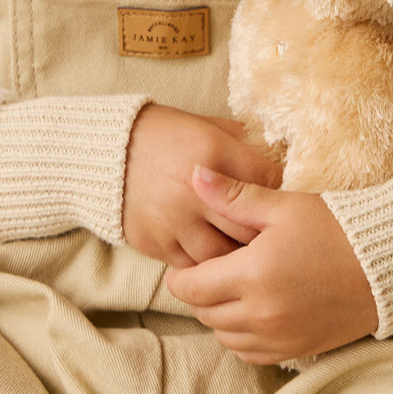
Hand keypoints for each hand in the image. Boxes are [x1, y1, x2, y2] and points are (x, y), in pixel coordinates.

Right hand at [123, 104, 281, 267]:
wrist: (107, 153)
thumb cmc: (165, 136)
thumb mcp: (206, 126)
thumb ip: (242, 142)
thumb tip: (280, 160)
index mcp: (212, 152)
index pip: (267, 182)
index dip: (282, 194)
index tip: (285, 201)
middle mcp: (194, 190)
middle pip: (250, 227)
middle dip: (266, 235)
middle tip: (276, 239)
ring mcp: (173, 220)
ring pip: (223, 256)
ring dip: (238, 257)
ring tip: (250, 256)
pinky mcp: (155, 242)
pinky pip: (193, 266)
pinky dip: (208, 266)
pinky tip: (218, 259)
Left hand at [166, 167, 378, 363]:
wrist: (388, 262)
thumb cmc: (336, 227)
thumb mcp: (283, 205)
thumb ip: (233, 196)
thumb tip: (195, 175)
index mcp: (252, 274)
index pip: (191, 288)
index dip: (182, 276)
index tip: (190, 263)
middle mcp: (261, 313)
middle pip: (205, 314)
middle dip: (201, 294)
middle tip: (213, 272)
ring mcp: (280, 336)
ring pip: (225, 337)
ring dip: (220, 317)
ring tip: (234, 291)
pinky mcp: (299, 349)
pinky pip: (251, 354)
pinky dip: (243, 338)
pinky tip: (254, 313)